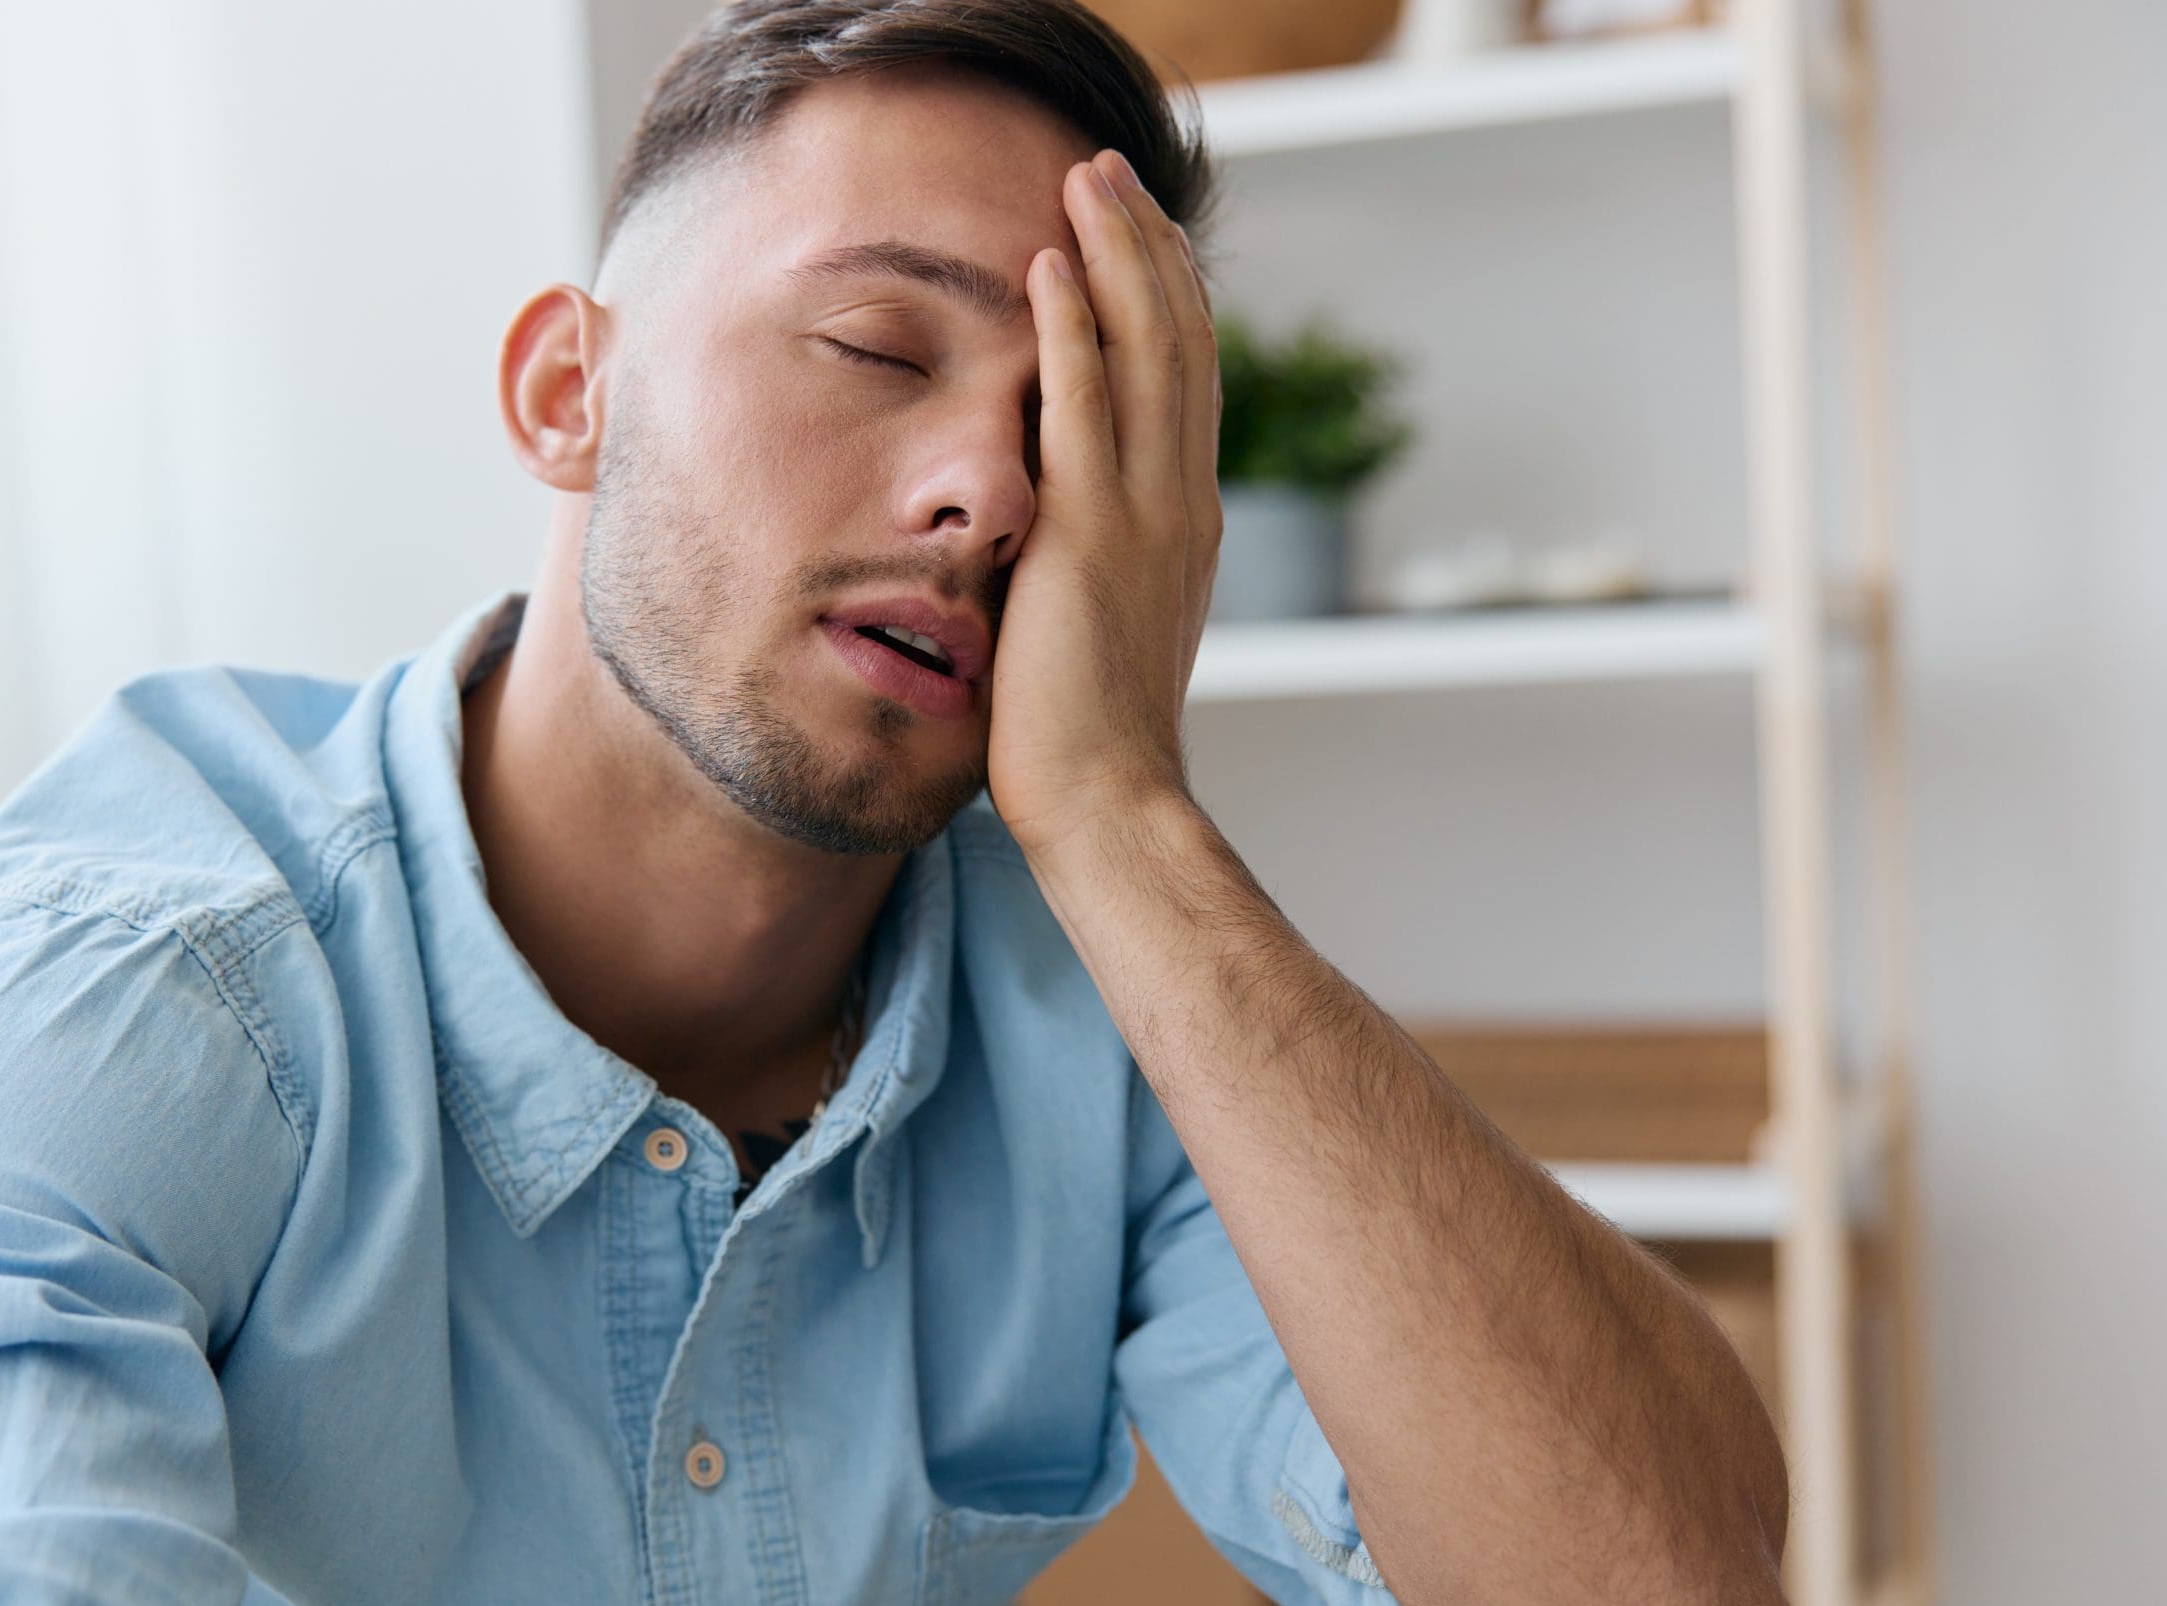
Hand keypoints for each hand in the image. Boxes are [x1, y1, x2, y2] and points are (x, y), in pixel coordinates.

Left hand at [985, 147, 1221, 863]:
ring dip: (1115, 253)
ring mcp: (1145, 511)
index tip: (1136, 233)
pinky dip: (1072, 325)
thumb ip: (1096, 567)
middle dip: (1146, 246)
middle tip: (1112, 172)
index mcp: (1187, 522)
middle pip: (1177, 340)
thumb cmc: (1090, 742)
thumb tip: (1058, 540)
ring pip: (1144, 349)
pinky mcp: (1092, 530)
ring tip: (1087, 179)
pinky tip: (1051, 262)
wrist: (1111, 801)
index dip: (1164, 296)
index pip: (1184, 381)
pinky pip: (1083, 401)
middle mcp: (1182, 500)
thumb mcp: (1106, 630)